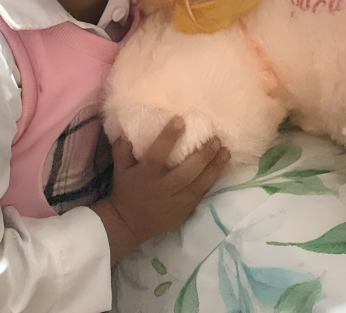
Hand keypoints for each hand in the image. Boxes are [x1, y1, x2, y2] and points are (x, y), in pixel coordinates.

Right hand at [91, 117, 229, 265]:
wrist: (129, 224)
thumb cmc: (126, 191)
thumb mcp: (120, 170)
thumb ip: (122, 150)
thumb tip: (126, 131)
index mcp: (146, 175)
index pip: (158, 154)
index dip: (169, 137)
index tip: (181, 120)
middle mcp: (163, 189)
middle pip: (186, 172)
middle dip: (203, 155)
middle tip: (216, 139)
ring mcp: (176, 202)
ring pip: (199, 184)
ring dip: (214, 167)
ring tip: (226, 152)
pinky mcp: (184, 211)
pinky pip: (201, 195)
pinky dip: (212, 182)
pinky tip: (222, 169)